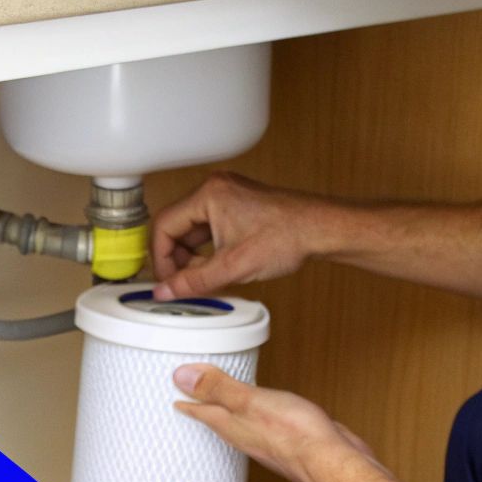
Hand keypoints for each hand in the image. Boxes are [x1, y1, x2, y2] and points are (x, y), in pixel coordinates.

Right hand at [151, 173, 325, 299]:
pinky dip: (208, 250)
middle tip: (184, 283)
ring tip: (203, 278)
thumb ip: (193, 282)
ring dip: (192, 257)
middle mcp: (214, 189)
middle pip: (176, 227)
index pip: (164, 226)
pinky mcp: (237, 205)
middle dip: (177, 259)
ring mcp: (226, 195)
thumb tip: (165, 292)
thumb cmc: (287, 237)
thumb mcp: (232, 267)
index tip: (166, 281)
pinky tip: (216, 268)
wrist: (320, 230)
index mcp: (208, 195)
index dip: (161, 259)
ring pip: (192, 230)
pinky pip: (209, 229)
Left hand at [172, 363, 377, 481]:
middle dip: (205, 411)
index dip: (187, 402)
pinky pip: (266, 426)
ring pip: (242, 425)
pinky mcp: (291, 442)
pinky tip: (266, 416)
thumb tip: (182, 377)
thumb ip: (218, 388)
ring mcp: (268, 441)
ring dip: (230, 415)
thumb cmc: (295, 434)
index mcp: (233, 426)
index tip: (174, 398)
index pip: (202, 412)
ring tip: (223, 408)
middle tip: (192, 403)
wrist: (333, 462)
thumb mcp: (249, 401)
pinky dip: (259, 417)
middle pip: (218, 421)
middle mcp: (247, 437)